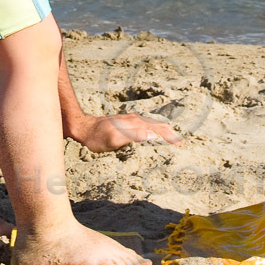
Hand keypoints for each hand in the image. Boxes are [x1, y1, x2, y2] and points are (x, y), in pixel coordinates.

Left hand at [66, 111, 181, 151]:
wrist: (83, 128)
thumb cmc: (97, 138)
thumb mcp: (114, 139)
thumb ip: (134, 136)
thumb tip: (153, 135)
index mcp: (135, 124)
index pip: (158, 129)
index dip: (170, 137)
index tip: (180, 144)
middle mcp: (135, 120)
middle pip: (157, 125)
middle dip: (170, 133)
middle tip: (181, 143)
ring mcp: (130, 120)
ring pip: (152, 125)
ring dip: (163, 131)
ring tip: (172, 139)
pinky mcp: (126, 123)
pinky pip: (145, 126)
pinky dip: (154, 130)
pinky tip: (153, 135)